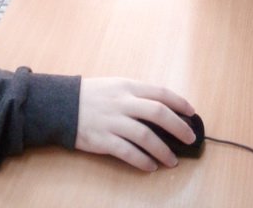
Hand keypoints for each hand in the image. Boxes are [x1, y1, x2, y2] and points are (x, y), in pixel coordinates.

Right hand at [75, 78, 195, 170]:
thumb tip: (162, 110)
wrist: (61, 105)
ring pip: (145, 136)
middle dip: (178, 127)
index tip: (192, 113)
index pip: (160, 92)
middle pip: (158, 113)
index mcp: (127, 86)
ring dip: (162, 150)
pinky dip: (142, 160)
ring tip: (172, 161)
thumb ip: (136, 95)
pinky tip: (150, 167)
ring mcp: (112, 121)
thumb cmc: (91, 96)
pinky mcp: (102, 139)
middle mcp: (122, 102)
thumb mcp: (115, 86)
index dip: (179, 103)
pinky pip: (127, 152)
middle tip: (190, 138)